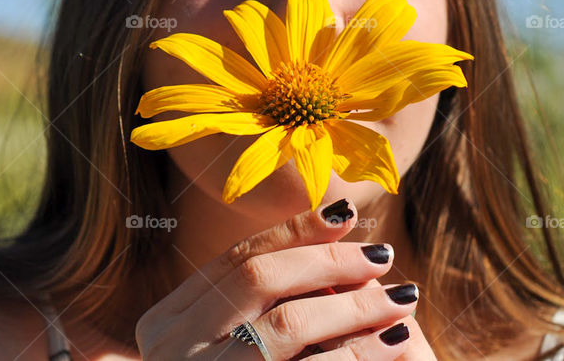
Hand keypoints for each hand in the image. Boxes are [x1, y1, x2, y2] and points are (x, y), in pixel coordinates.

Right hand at [135, 199, 419, 359]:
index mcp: (165, 323)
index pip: (232, 258)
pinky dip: (358, 352)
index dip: (292, 233)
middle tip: (379, 255)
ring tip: (398, 296)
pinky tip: (394, 341)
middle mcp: (172, 348)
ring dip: (351, 304)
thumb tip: (329, 230)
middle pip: (255, 278)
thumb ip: (250, 304)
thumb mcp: (219, 344)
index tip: (344, 216)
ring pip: (286, 325)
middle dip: (324, 260)